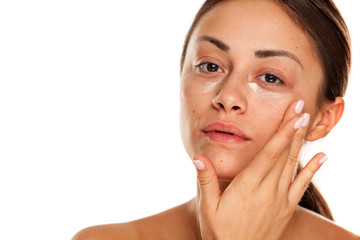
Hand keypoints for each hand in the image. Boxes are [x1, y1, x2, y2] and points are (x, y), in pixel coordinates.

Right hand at [192, 100, 327, 239]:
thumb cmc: (220, 233)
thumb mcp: (208, 208)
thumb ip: (206, 181)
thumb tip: (198, 158)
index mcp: (248, 186)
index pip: (269, 154)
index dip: (282, 133)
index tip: (293, 115)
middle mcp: (268, 190)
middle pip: (284, 154)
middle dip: (294, 129)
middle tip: (301, 108)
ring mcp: (279, 200)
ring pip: (293, 166)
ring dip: (301, 143)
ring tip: (308, 123)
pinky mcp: (286, 209)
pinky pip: (302, 186)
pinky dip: (313, 170)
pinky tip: (322, 157)